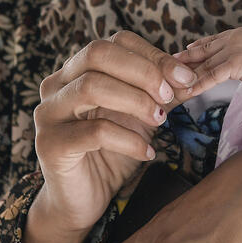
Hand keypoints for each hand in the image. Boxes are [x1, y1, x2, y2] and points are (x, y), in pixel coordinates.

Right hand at [23, 30, 197, 242]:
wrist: (83, 201)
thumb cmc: (111, 153)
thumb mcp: (141, 117)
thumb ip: (161, 94)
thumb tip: (192, 75)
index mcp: (77, 70)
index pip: (115, 42)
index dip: (152, 54)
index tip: (184, 76)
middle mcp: (56, 85)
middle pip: (97, 54)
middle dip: (142, 71)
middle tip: (169, 95)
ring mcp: (49, 113)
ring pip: (91, 87)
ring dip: (135, 101)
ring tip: (160, 121)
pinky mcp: (50, 144)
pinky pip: (94, 131)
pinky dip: (128, 139)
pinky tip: (147, 152)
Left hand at [173, 28, 241, 98]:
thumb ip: (241, 52)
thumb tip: (232, 62)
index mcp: (237, 34)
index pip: (211, 40)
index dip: (196, 47)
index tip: (184, 51)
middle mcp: (231, 39)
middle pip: (203, 51)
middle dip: (186, 59)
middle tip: (169, 64)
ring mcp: (232, 51)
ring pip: (204, 65)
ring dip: (188, 75)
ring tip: (173, 83)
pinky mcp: (234, 64)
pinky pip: (211, 76)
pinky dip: (198, 84)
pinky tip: (188, 92)